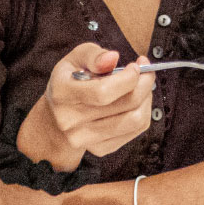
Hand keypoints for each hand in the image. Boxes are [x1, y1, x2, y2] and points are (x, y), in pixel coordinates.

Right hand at [18, 44, 154, 171]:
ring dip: (147, 100)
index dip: (128, 78)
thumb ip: (94, 55)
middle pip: (125, 105)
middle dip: (145, 84)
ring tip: (143, 87)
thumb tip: (113, 58)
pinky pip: (135, 131)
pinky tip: (136, 102)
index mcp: (62, 93)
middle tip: (147, 73)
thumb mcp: (76, 58)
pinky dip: (142, 113)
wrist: (56, 116)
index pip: (103, 92)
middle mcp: (70, 120)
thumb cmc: (70, 81)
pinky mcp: (99, 149)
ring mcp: (84, 138)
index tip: (136, 66)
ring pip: (135, 120)